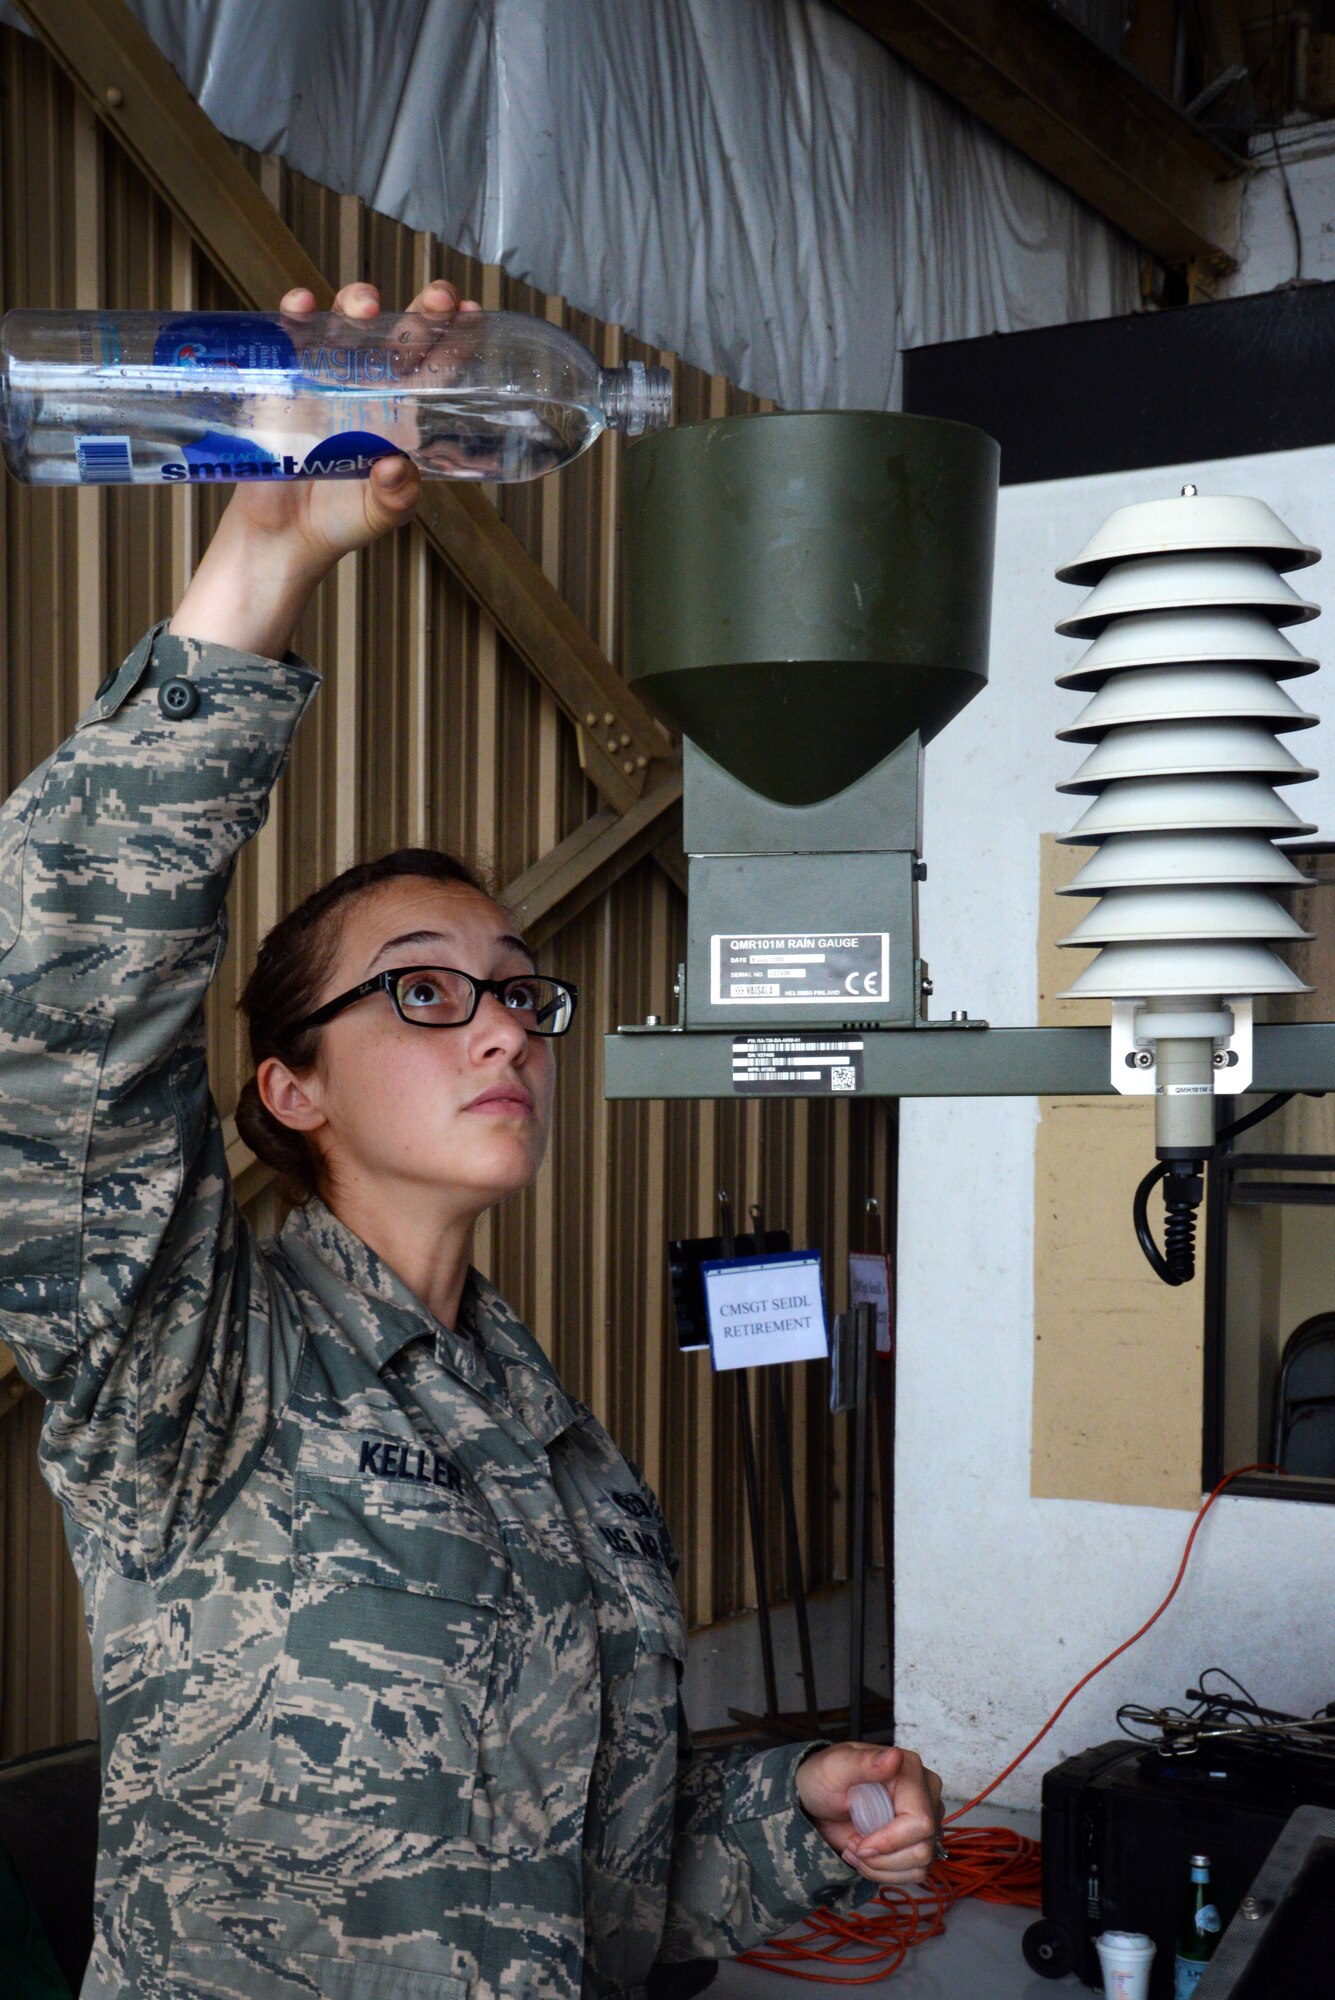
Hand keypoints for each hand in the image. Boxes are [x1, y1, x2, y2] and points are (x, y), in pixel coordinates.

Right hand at [169, 278, 478, 658]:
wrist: (283, 533)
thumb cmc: (341, 520)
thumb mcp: (379, 514)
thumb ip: (396, 495)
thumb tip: (395, 468)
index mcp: (403, 413)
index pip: (436, 367)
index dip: (455, 337)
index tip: (471, 312)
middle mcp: (369, 387)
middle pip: (400, 335)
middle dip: (421, 311)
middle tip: (436, 299)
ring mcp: (327, 377)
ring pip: (347, 325)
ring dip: (357, 304)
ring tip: (365, 306)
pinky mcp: (285, 379)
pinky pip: (291, 337)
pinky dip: (296, 315)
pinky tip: (301, 305)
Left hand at [795, 1742, 942, 1887]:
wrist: (818, 1802)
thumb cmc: (824, 1779)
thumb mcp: (834, 1768)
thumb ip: (864, 1763)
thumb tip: (894, 1756)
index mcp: (909, 1769)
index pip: (921, 1822)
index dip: (890, 1841)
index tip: (859, 1843)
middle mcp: (926, 1793)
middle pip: (923, 1848)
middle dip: (882, 1858)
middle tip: (853, 1845)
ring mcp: (928, 1818)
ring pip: (922, 1864)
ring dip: (882, 1867)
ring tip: (857, 1850)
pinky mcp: (921, 1839)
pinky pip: (917, 1872)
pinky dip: (887, 1872)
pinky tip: (867, 1857)